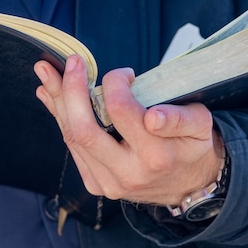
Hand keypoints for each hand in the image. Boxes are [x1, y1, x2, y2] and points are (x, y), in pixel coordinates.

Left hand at [34, 54, 224, 205]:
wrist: (184, 185)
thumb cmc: (190, 146)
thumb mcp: (200, 127)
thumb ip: (180, 117)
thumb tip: (152, 116)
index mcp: (156, 157)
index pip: (122, 111)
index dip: (116, 84)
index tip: (125, 74)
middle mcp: (128, 174)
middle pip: (85, 130)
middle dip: (71, 90)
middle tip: (71, 61)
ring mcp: (107, 183)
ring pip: (72, 138)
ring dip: (58, 100)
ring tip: (47, 72)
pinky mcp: (95, 184)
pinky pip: (72, 146)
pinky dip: (61, 117)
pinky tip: (51, 95)